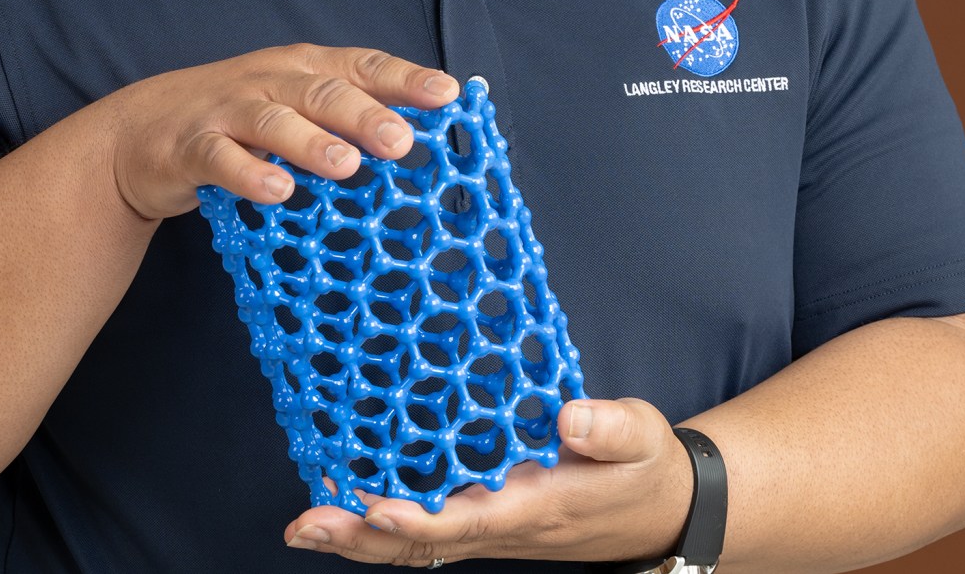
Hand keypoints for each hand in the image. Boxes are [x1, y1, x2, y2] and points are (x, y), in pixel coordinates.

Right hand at [100, 44, 457, 220]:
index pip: (361, 66)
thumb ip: (345, 117)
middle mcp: (269, 81)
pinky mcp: (192, 146)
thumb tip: (416, 136)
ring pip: (273, 121)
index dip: (404, 78)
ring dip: (311, 142)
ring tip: (346, 165)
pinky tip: (277, 192)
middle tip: (402, 142)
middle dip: (365, 115)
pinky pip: (221, 159)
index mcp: (302, 68)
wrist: (141, 131)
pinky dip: (249, 174)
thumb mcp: (293, 106)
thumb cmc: (237, 119)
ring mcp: (228, 111)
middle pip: (322, 92)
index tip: (448, 95)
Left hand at [282, 396, 691, 565]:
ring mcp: (492, 529)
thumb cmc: (643, 467)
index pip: (468, 521)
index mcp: (537, 507)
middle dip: (361, 538)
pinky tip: (346, 507)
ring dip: (359, 537)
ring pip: (416, 545)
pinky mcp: (488, 519)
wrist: (660, 511)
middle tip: (304, 526)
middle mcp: (504, 527)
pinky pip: (426, 532)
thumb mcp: (641, 437)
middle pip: (422, 545)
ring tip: (305, 523)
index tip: (374, 509)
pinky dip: (382, 527)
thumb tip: (569, 418)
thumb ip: (609, 428)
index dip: (417, 520)